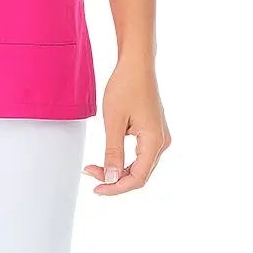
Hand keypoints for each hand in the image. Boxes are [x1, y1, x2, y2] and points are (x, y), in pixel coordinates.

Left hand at [85, 63, 170, 193]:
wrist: (136, 64)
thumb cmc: (125, 86)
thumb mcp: (114, 122)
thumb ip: (113, 153)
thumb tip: (111, 179)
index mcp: (154, 141)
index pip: (138, 178)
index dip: (116, 188)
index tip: (96, 188)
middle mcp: (162, 142)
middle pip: (140, 174)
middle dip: (114, 179)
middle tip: (90, 172)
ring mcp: (160, 137)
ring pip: (140, 166)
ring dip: (119, 171)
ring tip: (95, 167)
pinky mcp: (154, 133)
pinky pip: (141, 156)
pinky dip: (125, 161)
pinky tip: (109, 159)